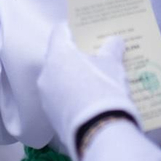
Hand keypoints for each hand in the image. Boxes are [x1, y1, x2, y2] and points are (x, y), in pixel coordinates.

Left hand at [37, 26, 137, 160]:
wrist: (99, 132)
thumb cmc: (104, 89)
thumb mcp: (113, 65)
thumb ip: (111, 48)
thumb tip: (114, 40)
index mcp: (58, 55)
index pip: (60, 31)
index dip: (73, 28)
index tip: (87, 30)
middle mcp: (46, 74)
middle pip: (60, 57)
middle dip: (77, 56)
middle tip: (96, 56)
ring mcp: (46, 97)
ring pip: (60, 80)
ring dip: (74, 78)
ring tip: (96, 81)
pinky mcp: (51, 117)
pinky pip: (62, 99)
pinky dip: (73, 97)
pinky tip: (91, 101)